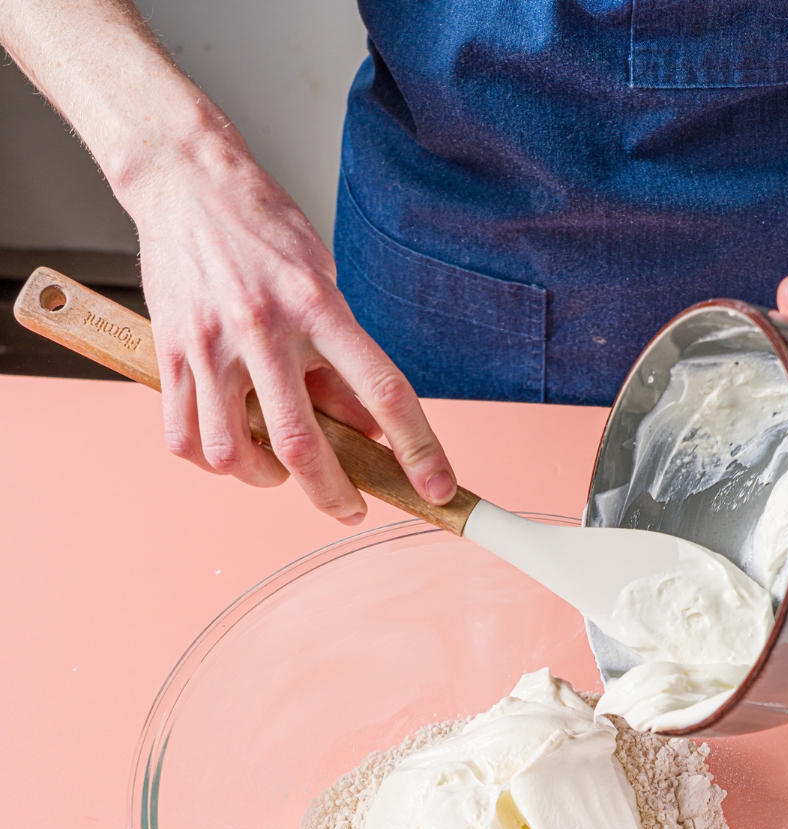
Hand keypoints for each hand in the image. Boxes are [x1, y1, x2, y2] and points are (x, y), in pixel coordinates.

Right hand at [127, 131, 456, 524]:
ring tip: (277, 469)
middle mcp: (264, 328)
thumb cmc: (262, 232)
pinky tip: (231, 449)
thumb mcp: (321, 282)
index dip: (417, 449)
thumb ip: (341, 358)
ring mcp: (211, 345)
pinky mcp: (169, 353)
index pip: (382, 390)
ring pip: (236, 454)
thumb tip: (368, 430)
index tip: (436, 488)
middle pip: (303, 445)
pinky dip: (213, 462)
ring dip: (265, 480)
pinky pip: (185, 440)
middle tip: (351, 508)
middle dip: (334, 495)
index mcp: (317, 305)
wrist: (184, 179)